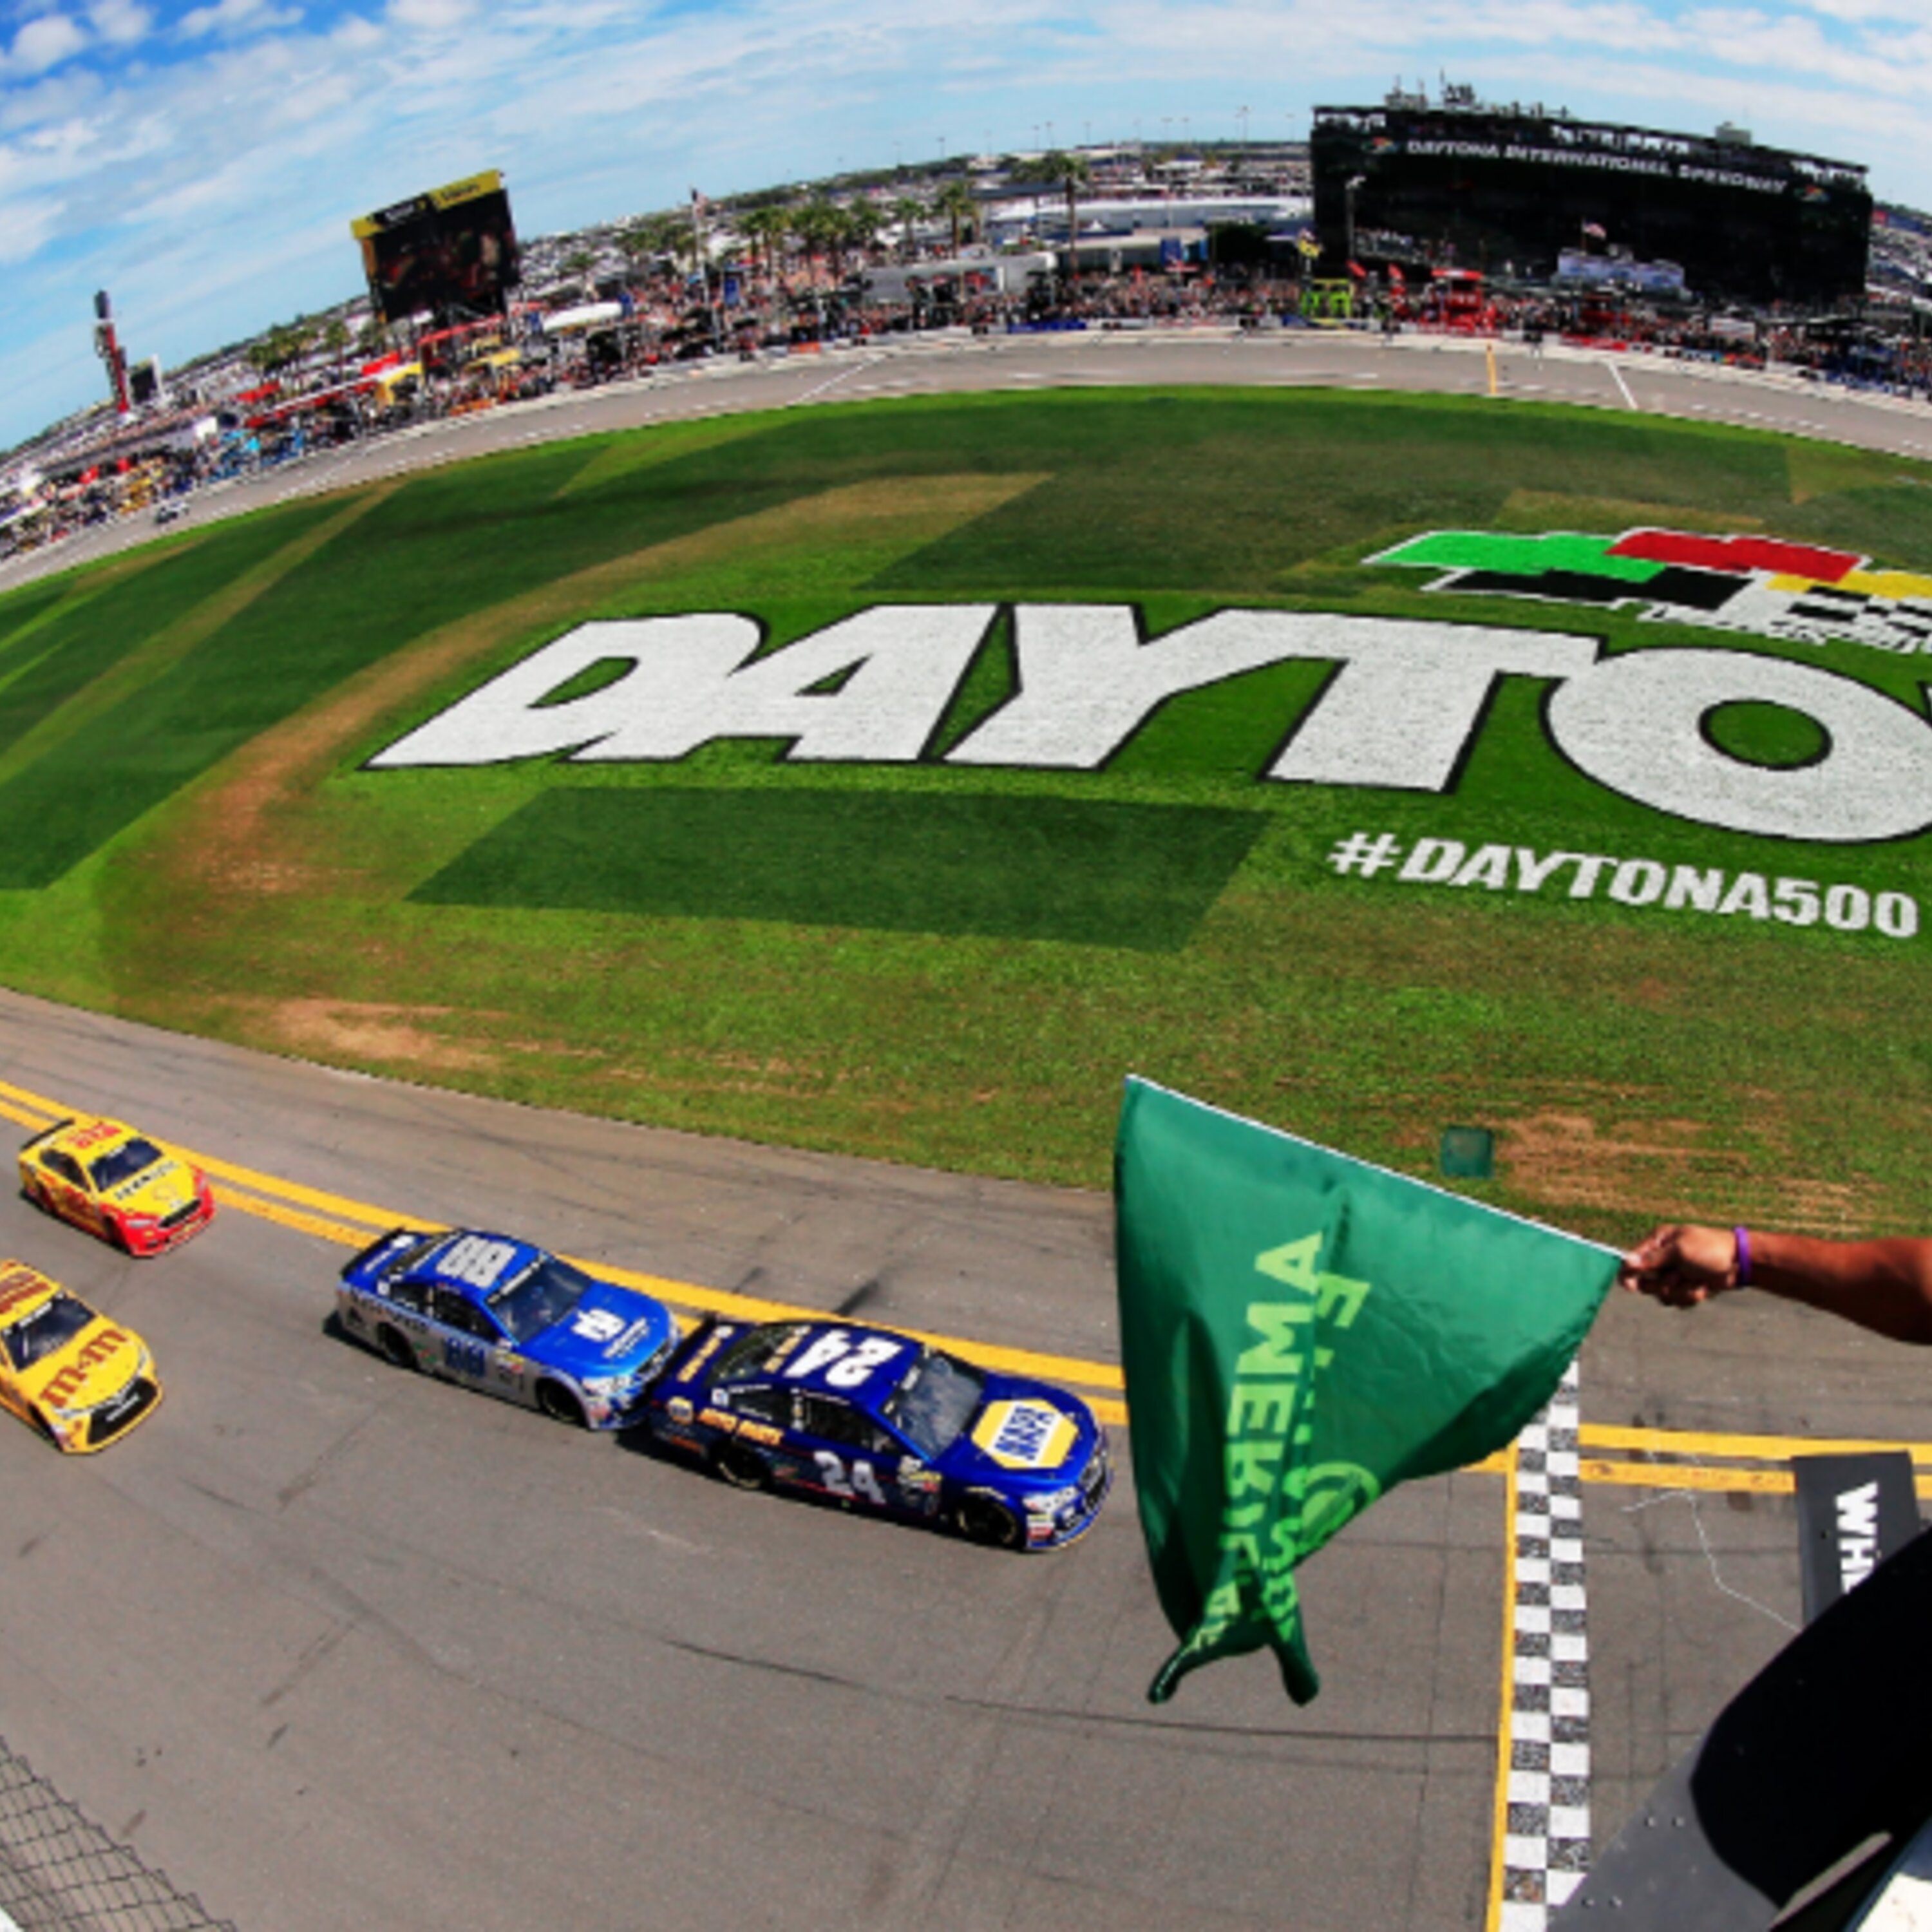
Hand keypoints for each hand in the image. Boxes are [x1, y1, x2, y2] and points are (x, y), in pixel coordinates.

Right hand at [1618, 1224, 1741, 1308]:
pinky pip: (1678, 1300)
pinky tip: (1704, 1287)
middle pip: (1646, 1282)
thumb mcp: (1679, 1251)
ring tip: (1696, 1281)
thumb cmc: (1710, 1249)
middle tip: (1676, 1279)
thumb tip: (1625, 1262)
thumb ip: (1652, 1259)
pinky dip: (1691, 1296)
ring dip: (1681, 1291)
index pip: (1633, 1260)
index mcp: (1658, 1242)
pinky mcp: (1686, 1287)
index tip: (1630, 1286)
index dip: (1630, 1274)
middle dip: (1663, 1284)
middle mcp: (1663, 1259)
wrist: (1740, 1263)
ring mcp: (1675, 1274)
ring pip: (1663, 1295)